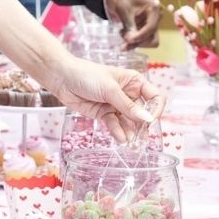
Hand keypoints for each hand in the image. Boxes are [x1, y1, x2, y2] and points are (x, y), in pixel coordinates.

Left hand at [48, 57, 166, 141]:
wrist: (62, 78)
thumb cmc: (87, 75)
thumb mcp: (110, 89)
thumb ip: (128, 106)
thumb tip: (148, 119)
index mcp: (134, 81)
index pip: (154, 97)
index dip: (156, 109)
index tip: (152, 121)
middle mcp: (128, 93)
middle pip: (142, 112)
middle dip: (143, 126)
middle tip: (142, 138)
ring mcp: (116, 105)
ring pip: (129, 122)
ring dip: (131, 132)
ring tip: (132, 144)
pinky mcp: (104, 114)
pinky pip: (115, 125)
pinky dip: (119, 132)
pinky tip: (121, 139)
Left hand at [105, 0, 161, 47]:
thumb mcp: (124, 9)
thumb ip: (129, 25)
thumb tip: (131, 40)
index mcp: (154, 8)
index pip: (151, 27)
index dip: (140, 36)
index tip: (128, 39)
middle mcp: (155, 18)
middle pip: (152, 37)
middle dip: (138, 41)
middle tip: (124, 38)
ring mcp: (150, 24)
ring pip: (148, 41)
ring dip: (135, 43)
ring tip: (122, 35)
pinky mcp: (144, 29)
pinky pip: (142, 41)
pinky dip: (133, 42)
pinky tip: (124, 35)